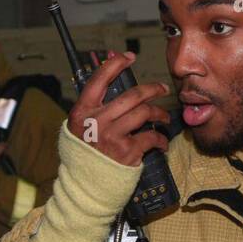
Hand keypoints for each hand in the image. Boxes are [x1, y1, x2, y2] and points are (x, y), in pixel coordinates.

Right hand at [67, 50, 170, 166]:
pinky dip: (160, 139)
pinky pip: (151, 137)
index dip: (116, 64)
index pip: (99, 79)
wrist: (84, 184)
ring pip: (144, 113)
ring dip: (159, 112)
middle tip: (161, 88)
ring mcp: (112, 136)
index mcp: (82, 111)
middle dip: (152, 89)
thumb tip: (113, 84)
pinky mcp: (127, 152)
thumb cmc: (84, 153)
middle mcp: (97, 121)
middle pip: (131, 96)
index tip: (129, 57)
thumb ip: (93, 108)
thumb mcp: (79, 127)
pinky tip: (161, 142)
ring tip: (163, 116)